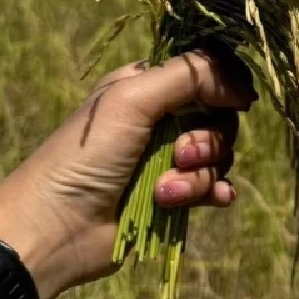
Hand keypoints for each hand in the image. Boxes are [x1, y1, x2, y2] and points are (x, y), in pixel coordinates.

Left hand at [0, 51, 256, 298]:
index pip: (205, 71)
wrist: (56, 226)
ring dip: (198, 175)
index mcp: (146, 86)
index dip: (226, 85)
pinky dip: (213, 192)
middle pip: (219, 116)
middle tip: (178, 155)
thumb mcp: (133, 99)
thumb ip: (190, 76)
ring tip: (163, 191)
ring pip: (217, 156)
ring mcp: (166, 159)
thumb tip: (242, 82)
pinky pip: (213, 187)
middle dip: (207, 139)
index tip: (237, 100)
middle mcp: (159, 118)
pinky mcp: (171, 196)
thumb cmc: (86, 154)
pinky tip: (212, 200)